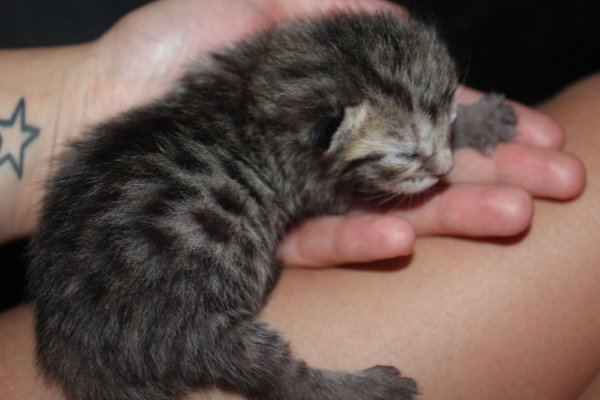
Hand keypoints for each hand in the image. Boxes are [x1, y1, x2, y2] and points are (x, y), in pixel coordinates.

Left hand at [67, 0, 584, 266]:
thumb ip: (322, 12)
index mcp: (336, 103)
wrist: (103, 105)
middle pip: (424, 167)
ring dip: (451, 213)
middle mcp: (330, 152)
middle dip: (494, 173)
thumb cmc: (169, 54)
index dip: (482, 121)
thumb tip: (395, 10)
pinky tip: (402, 232)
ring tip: (511, 212)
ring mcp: (304, 195)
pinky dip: (361, 234)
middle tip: (558, 183)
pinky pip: (323, 237)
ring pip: (391, 209)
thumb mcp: (250, 10)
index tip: (537, 132)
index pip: (425, 114)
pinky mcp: (268, 231)